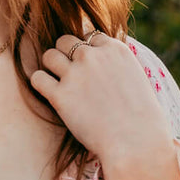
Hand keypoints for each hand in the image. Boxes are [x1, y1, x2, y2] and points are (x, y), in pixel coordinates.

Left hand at [30, 33, 173, 165]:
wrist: (137, 143)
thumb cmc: (142, 119)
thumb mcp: (137, 79)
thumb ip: (117, 65)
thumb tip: (102, 64)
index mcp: (115, 49)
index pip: (89, 36)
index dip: (87, 51)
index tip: (90, 67)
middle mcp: (92, 56)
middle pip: (65, 41)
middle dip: (66, 54)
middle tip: (71, 74)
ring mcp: (74, 74)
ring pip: (49, 56)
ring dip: (51, 67)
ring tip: (59, 83)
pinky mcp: (60, 95)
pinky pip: (38, 78)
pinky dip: (40, 84)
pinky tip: (50, 94)